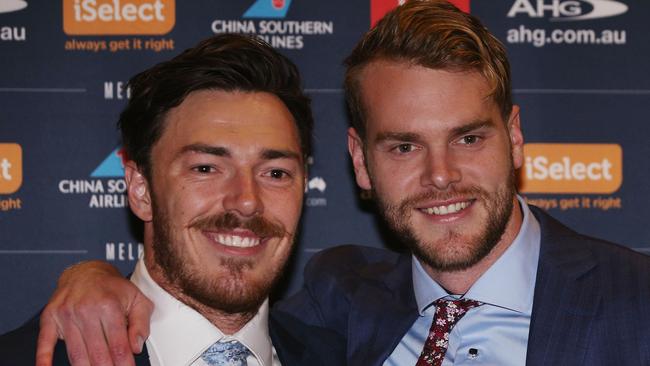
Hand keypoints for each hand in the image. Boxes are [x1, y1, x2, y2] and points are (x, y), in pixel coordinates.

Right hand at [36, 261, 153, 365]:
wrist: (86, 272)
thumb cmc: (113, 288)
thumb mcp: (137, 299)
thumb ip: (141, 324)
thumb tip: (135, 347)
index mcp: (109, 305)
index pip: (118, 345)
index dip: (123, 363)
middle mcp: (85, 309)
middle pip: (97, 353)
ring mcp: (66, 314)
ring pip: (76, 353)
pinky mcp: (50, 317)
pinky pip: (44, 342)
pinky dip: (44, 359)